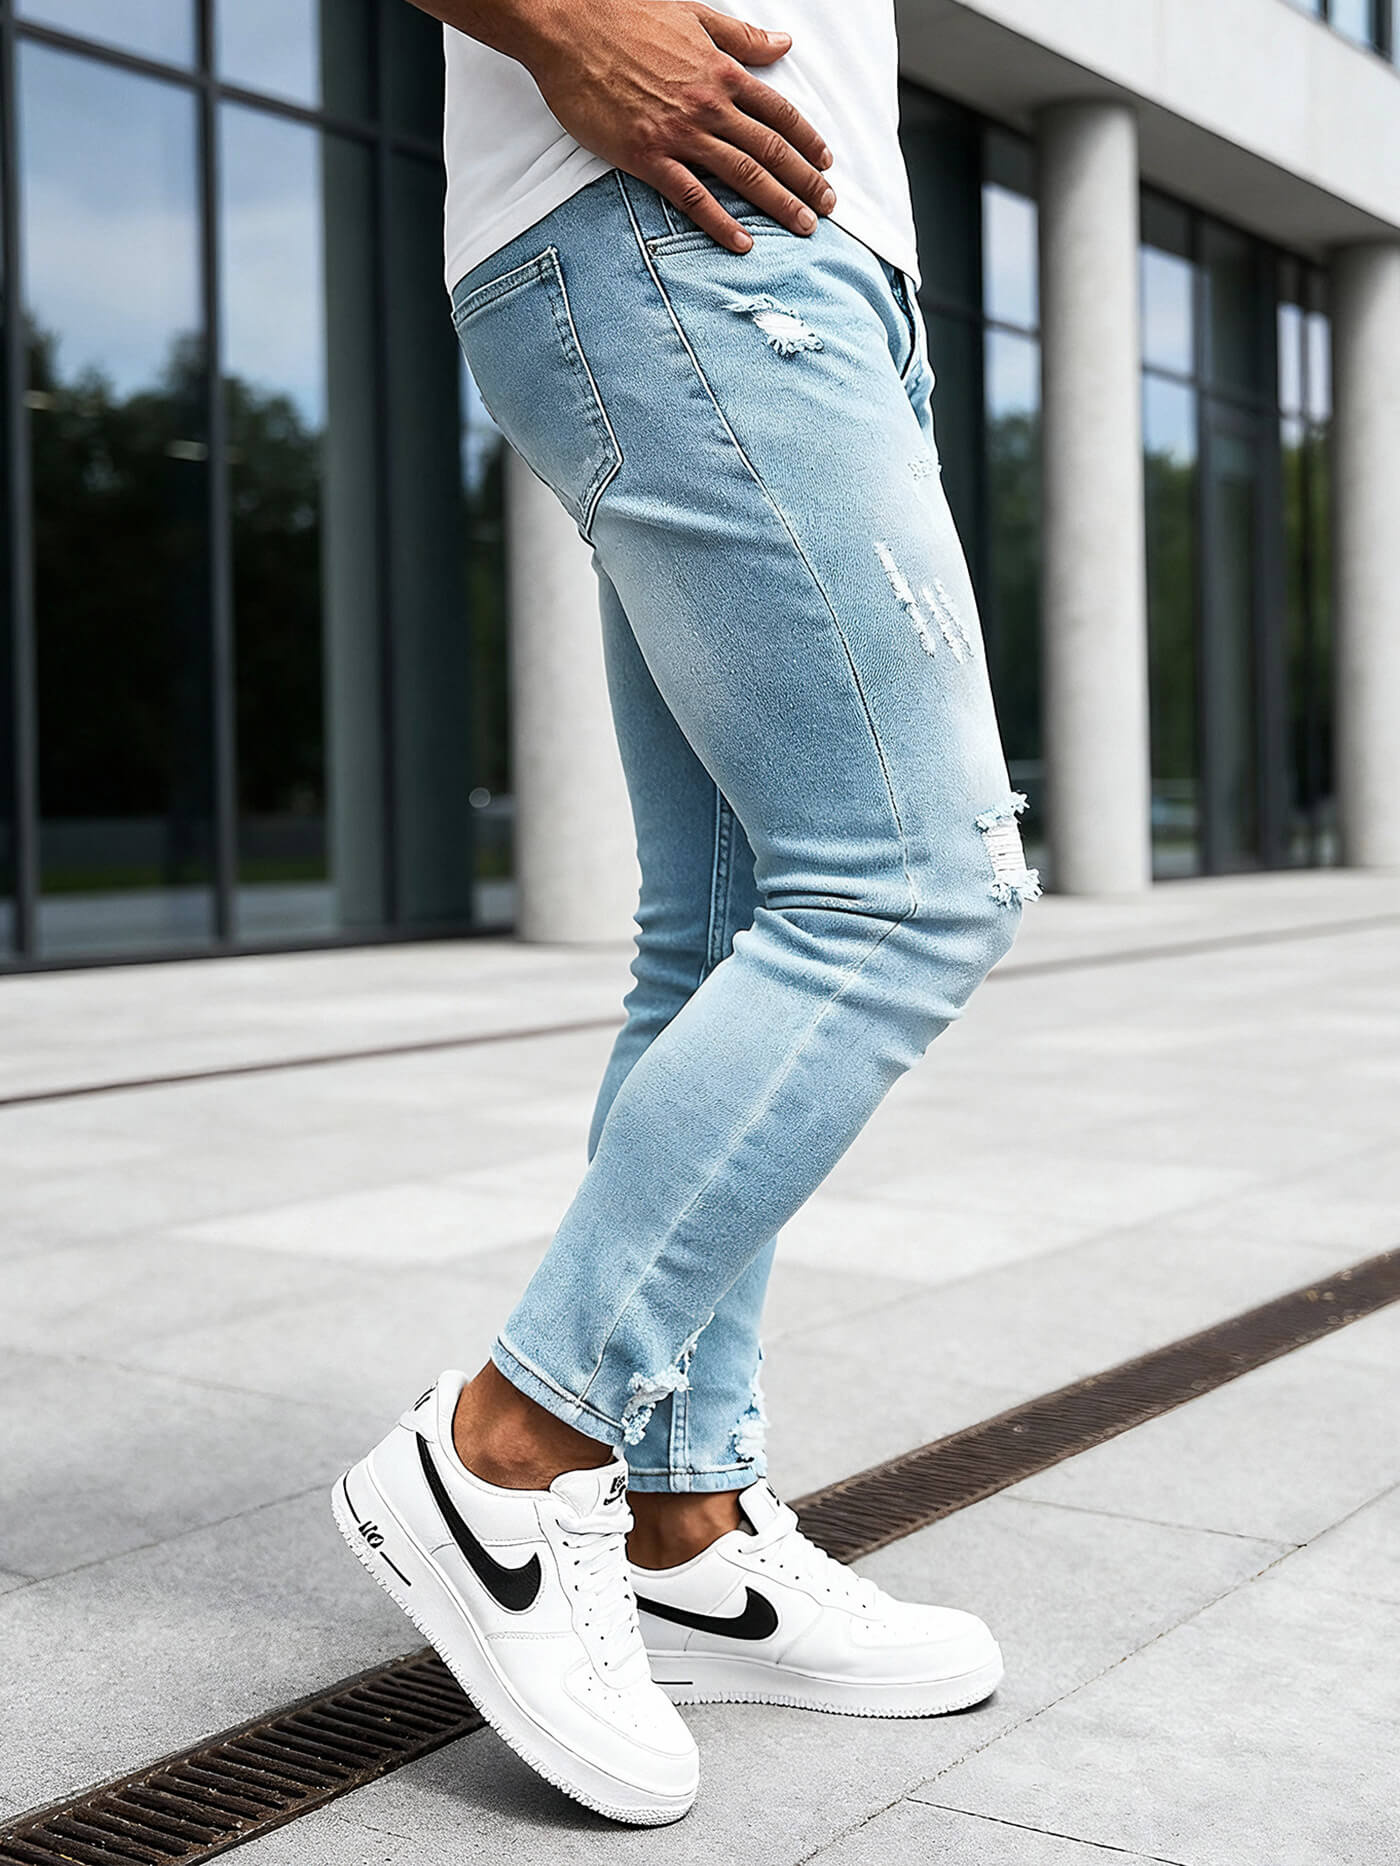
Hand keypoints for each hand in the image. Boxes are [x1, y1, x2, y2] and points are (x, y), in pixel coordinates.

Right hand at [522, 1, 835, 251]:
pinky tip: (742, 243)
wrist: (568, 26)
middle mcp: (709, 104)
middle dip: (805, 182)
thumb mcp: (694, 15)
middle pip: (771, 150)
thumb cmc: (624, 15)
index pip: (779, 113)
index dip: (808, 141)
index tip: (826, 164)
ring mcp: (680, 132)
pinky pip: (693, 196)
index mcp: (722, 71)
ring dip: (779, 204)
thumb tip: (783, 44)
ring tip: (804, 227)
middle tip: (827, 208)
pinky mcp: (648, 155)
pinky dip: (721, 222)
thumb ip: (741, 37)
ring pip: (743, 174)